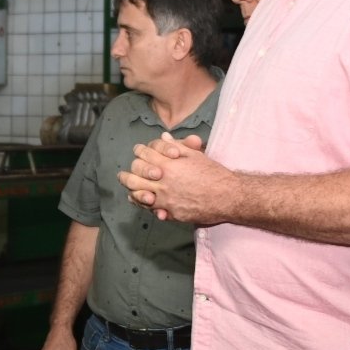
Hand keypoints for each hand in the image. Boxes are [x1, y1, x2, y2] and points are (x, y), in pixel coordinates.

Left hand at [117, 133, 231, 224]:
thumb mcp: (195, 155)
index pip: (143, 154)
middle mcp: (163, 180)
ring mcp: (165, 198)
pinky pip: (149, 209)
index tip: (137, 153)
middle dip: (126, 173)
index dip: (139, 152)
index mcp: (168, 163)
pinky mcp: (170, 212)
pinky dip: (142, 203)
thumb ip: (177, 146)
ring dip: (130, 189)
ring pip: (137, 193)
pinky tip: (141, 199)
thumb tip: (163, 137)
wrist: (227, 196)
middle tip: (122, 175)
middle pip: (134, 174)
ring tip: (127, 188)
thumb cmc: (213, 173)